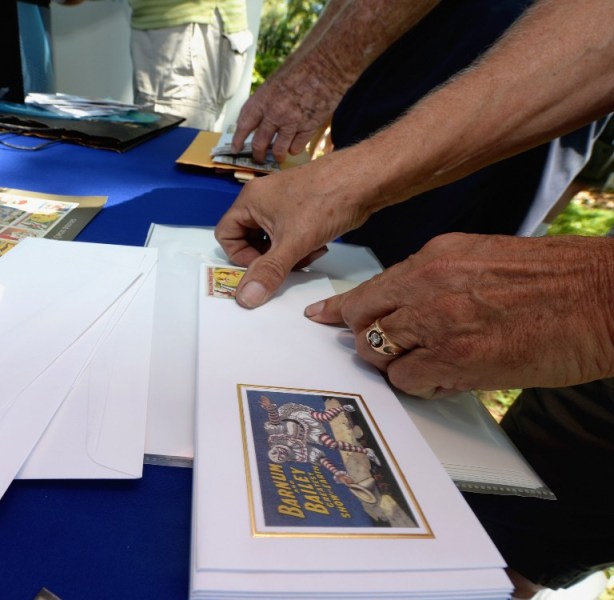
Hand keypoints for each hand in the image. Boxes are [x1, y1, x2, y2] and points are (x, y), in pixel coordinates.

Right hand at [215, 150, 374, 307]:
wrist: (363, 181)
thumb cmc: (326, 198)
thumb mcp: (293, 242)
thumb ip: (268, 271)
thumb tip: (247, 296)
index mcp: (250, 200)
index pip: (226, 235)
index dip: (240, 256)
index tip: (262, 268)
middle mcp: (264, 200)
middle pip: (250, 239)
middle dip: (269, 258)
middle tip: (287, 264)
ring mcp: (284, 204)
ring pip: (273, 240)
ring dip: (287, 254)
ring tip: (307, 254)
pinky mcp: (302, 210)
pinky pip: (290, 235)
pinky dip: (301, 246)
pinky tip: (318, 247)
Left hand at [231, 50, 344, 163]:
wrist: (327, 64)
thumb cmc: (302, 67)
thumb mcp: (276, 80)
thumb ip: (267, 100)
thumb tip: (260, 118)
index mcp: (263, 98)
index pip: (244, 124)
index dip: (238, 139)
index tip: (235, 149)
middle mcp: (275, 112)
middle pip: (259, 143)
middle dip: (257, 155)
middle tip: (258, 158)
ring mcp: (292, 122)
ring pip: (278, 151)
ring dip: (277, 156)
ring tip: (278, 158)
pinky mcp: (308, 128)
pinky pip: (296, 149)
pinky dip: (294, 149)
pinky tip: (294, 146)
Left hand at [305, 233, 613, 396]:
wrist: (601, 296)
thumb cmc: (552, 279)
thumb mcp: (482, 258)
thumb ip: (436, 278)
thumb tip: (406, 301)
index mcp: (434, 257)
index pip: (369, 287)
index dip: (341, 308)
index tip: (321, 317)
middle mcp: (427, 286)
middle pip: (364, 321)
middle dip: (365, 339)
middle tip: (382, 348)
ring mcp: (438, 322)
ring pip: (381, 353)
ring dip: (397, 363)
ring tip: (431, 361)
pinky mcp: (457, 359)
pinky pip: (410, 381)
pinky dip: (423, 384)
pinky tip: (449, 376)